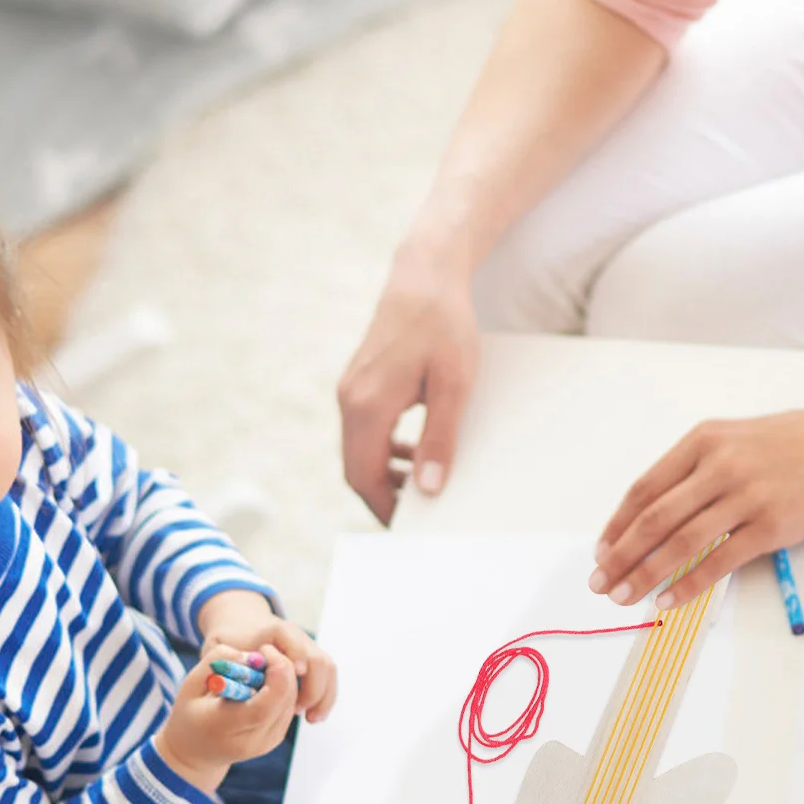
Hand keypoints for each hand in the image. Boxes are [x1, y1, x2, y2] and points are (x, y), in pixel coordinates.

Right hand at [156, 642, 298, 793]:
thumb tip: (252, 656)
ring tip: (258, 670)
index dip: (275, 673)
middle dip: (282, 667)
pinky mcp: (276, 738)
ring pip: (291, 700)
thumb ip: (217, 661)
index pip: (263, 706)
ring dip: (283, 676)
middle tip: (264, 652)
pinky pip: (289, 705)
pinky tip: (263, 682)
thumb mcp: (191, 684)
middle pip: (284, 699)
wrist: (194, 752)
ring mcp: (267, 742)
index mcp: (225, 728)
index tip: (264, 651)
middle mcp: (251, 741)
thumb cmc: (190, 713)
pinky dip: (283, 688)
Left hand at [198, 591, 337, 723]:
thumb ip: (226, 661)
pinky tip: (313, 716)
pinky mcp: (311, 659)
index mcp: (274, 630)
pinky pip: (327, 676)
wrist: (241, 624)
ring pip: (327, 668)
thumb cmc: (229, 639)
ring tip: (310, 719)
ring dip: (322, 695)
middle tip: (298, 711)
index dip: (296, 658)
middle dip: (312, 688)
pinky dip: (324, 697)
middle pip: (317, 659)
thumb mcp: (220, 647)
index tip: (295, 676)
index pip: (293, 642)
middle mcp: (296, 635)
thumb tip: (241, 681)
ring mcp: (306, 646)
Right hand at [338, 246, 478, 523]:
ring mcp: (350, 389)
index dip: (383, 509)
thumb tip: (431, 487)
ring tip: (423, 484)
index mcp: (367, 405)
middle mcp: (349, 400)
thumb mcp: (453, 385)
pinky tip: (413, 450)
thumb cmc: (443, 325)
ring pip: (358, 450)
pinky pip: (364, 429)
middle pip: (356, 468)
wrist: (424, 275)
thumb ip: (440, 438)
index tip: (410, 528)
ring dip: (385, 473)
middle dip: (384, 496)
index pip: (363, 477)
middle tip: (420, 515)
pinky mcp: (359, 382)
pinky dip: (384, 449)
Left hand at [589, 410, 803, 608]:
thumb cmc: (800, 442)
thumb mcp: (738, 437)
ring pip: (680, 542)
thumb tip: (657, 509)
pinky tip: (669, 600)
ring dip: (646, 574)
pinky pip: (719, 561)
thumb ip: (698, 466)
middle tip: (600, 582)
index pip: (645, 488)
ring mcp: (746, 495)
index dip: (617, 524)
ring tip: (624, 596)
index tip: (602, 550)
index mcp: (704, 440)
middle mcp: (719, 465)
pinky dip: (689, 584)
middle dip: (620, 555)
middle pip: (654, 518)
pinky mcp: (771, 526)